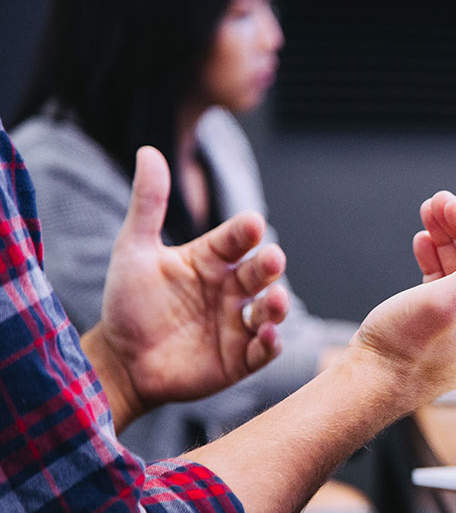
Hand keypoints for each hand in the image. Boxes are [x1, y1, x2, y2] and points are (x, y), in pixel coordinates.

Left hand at [83, 146, 289, 428]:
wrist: (120, 361)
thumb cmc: (128, 303)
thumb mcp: (133, 250)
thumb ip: (148, 204)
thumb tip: (149, 150)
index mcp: (211, 260)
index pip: (236, 239)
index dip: (245, 232)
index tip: (252, 224)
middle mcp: (231, 289)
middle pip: (259, 273)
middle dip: (269, 266)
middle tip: (272, 259)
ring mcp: (238, 324)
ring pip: (269, 310)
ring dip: (277, 305)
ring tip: (275, 302)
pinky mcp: (240, 359)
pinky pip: (263, 350)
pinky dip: (271, 343)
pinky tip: (268, 335)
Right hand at [349, 191, 455, 406]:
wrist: (367, 386)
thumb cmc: (403, 352)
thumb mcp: (446, 302)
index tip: (448, 204)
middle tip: (434, 203)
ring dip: (447, 240)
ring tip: (426, 216)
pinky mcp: (444, 329)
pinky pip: (448, 286)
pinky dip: (437, 262)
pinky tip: (423, 244)